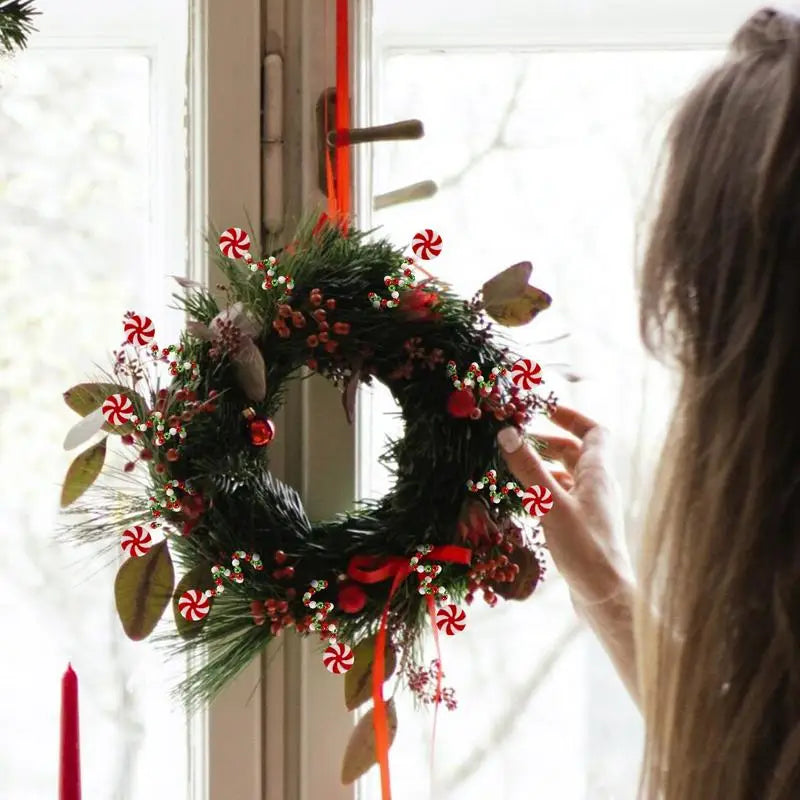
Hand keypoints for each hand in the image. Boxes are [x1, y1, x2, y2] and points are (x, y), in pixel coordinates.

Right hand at [497, 406, 632, 605]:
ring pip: (568, 477)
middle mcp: (599, 487)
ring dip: (544, 468)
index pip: (594, 432)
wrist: (606, 598)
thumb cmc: (585, 549)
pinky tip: (524, 501)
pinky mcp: (583, 528)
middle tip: (518, 442)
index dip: (571, 417)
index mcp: (598, 474)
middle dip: (548, 443)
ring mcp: (592, 508)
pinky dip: (544, 492)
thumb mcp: (551, 504)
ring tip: (515, 469)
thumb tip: (508, 432)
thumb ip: (529, 469)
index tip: (543, 411)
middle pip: (577, 453)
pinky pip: (563, 498)